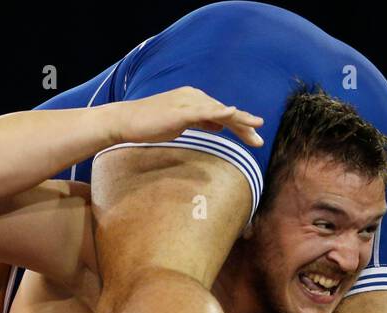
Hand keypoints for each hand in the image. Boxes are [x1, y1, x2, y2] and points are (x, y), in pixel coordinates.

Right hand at [113, 86, 263, 146]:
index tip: (253, 139)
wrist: (127, 122)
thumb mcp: (181, 124)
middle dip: (244, 125)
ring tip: (256, 127)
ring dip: (239, 119)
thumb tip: (218, 125)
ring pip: (219, 111)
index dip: (239, 126)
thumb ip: (200, 122)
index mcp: (195, 100)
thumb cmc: (150, 124)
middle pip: (225, 112)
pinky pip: (204, 111)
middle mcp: (194, 97)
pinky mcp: (180, 110)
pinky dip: (219, 112)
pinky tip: (232, 113)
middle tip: (259, 140)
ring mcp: (188, 102)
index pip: (222, 114)